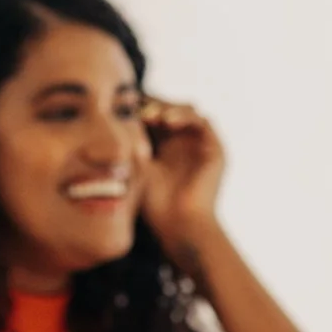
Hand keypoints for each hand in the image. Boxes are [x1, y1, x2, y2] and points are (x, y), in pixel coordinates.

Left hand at [138, 97, 225, 252]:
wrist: (180, 226)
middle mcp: (184, 147)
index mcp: (164, 151)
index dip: (141, 108)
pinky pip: (202, 121)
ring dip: (168, 108)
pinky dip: (184, 116)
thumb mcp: (137, 167)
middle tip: (137, 108)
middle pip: (171, 110)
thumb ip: (132, 141)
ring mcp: (201, 148)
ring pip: (187, 111)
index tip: (124, 106)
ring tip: (151, 116)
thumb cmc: (155, 206)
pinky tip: (166, 121)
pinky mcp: (216, 151)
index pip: (154, 118)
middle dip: (154, 105)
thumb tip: (115, 115)